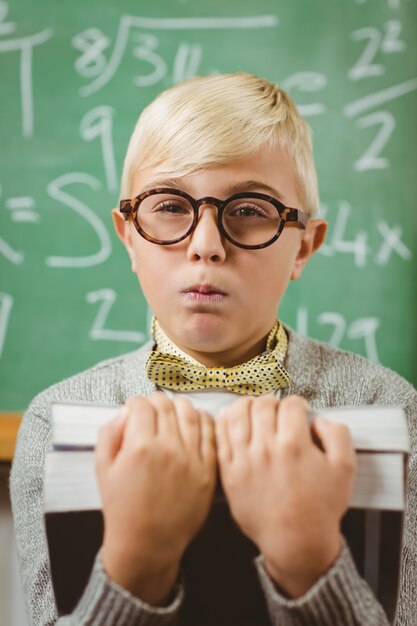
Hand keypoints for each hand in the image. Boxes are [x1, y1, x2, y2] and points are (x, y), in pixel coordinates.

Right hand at [96, 392, 216, 604]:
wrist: (148, 543)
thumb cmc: (124, 509)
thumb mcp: (103, 469)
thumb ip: (109, 433)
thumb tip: (125, 413)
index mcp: (141, 447)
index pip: (142, 405)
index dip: (135, 402)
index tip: (134, 407)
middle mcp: (169, 449)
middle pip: (167, 404)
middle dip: (155, 401)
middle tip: (151, 409)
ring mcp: (192, 459)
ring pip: (191, 412)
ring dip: (179, 406)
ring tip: (171, 413)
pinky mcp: (208, 469)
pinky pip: (210, 432)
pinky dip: (202, 420)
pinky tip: (193, 422)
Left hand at [215, 394, 355, 597]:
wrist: (296, 541)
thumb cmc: (318, 510)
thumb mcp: (344, 469)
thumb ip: (337, 435)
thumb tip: (319, 420)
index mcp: (295, 446)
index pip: (291, 405)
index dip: (298, 403)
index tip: (299, 409)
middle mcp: (267, 449)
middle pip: (264, 405)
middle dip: (274, 402)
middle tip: (278, 410)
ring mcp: (245, 460)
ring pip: (237, 414)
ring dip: (247, 405)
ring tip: (254, 408)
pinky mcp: (230, 471)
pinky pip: (221, 437)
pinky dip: (224, 421)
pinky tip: (230, 418)